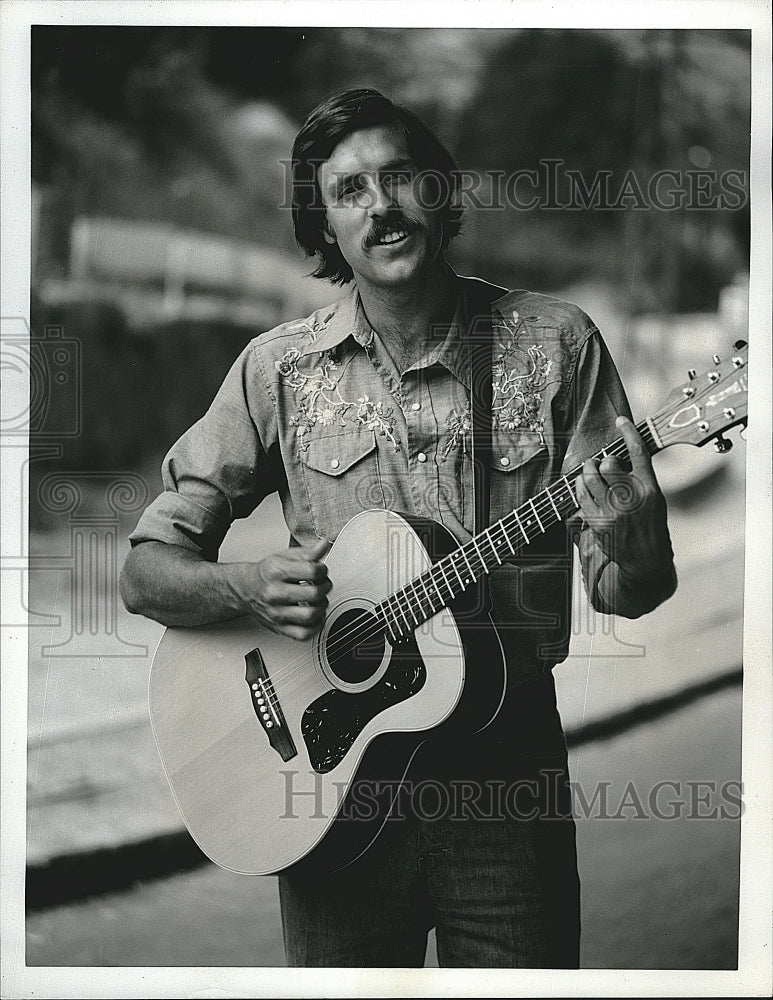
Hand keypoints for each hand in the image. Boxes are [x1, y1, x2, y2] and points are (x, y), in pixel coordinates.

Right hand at [229, 537, 331, 640]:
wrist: (246, 589)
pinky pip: (304, 634)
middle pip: (314, 594)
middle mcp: (274, 593)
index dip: (323, 569)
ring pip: (310, 615)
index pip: (312, 571)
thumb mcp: (285, 556)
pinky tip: (314, 615)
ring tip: (318, 600)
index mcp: (276, 572)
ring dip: (322, 607)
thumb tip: (323, 545)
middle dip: (325, 587)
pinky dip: (316, 625)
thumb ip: (307, 552)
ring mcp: (276, 613)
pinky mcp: (279, 628)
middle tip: (322, 584)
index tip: (321, 570)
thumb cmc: (267, 573)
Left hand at [576, 416, 671, 582]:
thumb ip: (640, 478)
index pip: (638, 453)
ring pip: (590, 477)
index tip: (621, 421)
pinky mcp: (598, 522)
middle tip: (603, 464)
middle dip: (603, 460)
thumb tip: (619, 457)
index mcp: (650, 489)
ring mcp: (613, 511)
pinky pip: (581, 495)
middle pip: (608, 464)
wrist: (646, 560)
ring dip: (587, 470)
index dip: (628, 432)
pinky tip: (583, 486)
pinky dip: (579, 486)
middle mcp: (631, 498)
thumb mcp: (655, 500)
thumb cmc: (651, 526)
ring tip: (590, 471)